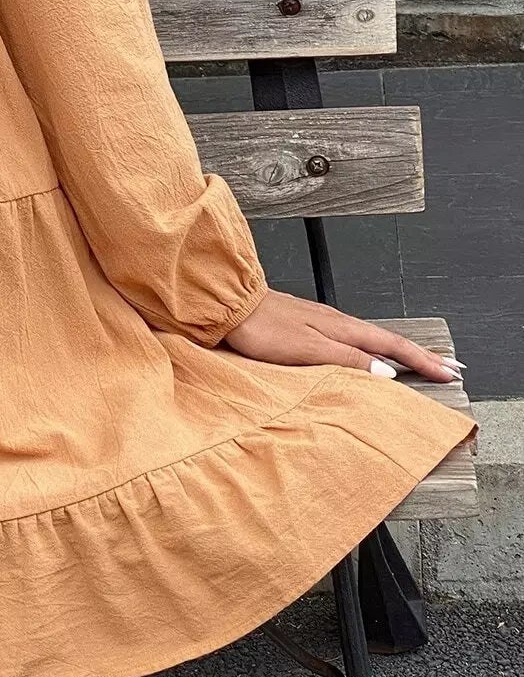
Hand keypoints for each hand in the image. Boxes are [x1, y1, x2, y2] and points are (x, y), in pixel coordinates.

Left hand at [222, 287, 464, 384]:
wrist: (228, 304)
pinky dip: (371, 347)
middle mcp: (336, 321)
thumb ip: (347, 360)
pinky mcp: (307, 324)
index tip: (450, 372)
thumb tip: (386, 372)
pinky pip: (351, 338)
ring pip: (370, 338)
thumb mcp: (308, 349)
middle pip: (387, 340)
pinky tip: (368, 354)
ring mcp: (322, 321)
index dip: (422, 360)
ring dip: (397, 351)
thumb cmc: (262, 328)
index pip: (391, 345)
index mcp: (341, 328)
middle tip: (449, 367)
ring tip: (418, 362)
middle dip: (420, 354)